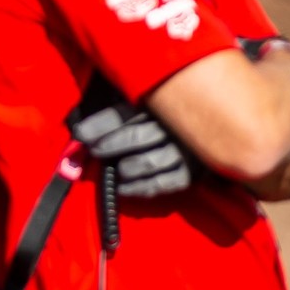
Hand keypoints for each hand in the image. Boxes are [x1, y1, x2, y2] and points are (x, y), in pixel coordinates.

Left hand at [71, 102, 191, 198]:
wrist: (209, 127)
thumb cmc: (164, 114)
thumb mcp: (143, 102)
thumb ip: (116, 111)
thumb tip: (82, 130)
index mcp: (159, 104)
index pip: (123, 114)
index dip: (99, 126)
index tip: (80, 134)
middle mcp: (173, 126)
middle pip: (135, 137)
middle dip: (110, 145)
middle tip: (95, 151)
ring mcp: (184, 151)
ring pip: (148, 162)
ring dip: (126, 168)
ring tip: (115, 170)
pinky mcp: (189, 173)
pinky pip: (161, 184)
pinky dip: (139, 188)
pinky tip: (123, 188)